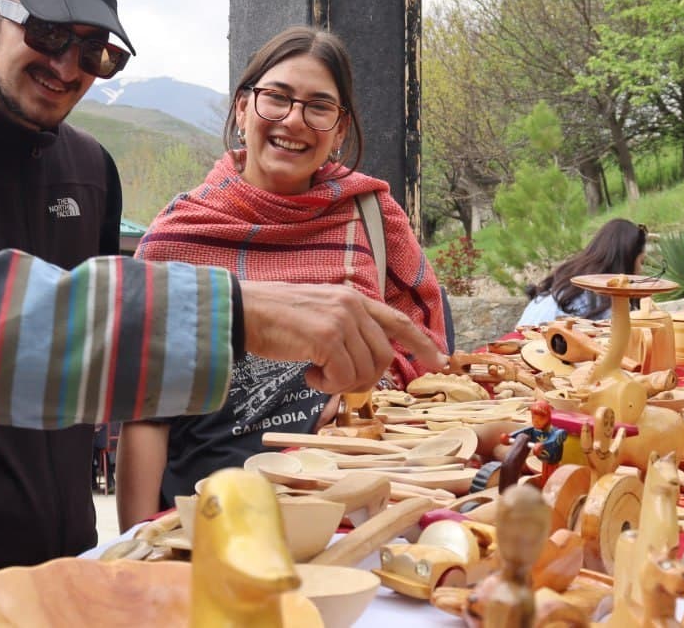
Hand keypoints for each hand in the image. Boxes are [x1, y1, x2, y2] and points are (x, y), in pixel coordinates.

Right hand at [238, 281, 447, 393]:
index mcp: (352, 299)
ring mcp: (340, 321)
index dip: (422, 343)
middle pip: (383, 356)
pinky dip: (326, 385)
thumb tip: (365, 360)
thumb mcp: (319, 312)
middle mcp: (352, 306)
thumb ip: (346, 327)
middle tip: (338, 381)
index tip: (440, 360)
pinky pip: (343, 377)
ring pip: (365, 370)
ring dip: (342, 383)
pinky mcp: (326, 339)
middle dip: (367, 378)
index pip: (398, 320)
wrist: (243, 311)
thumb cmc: (275, 318)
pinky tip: (308, 375)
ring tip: (317, 375)